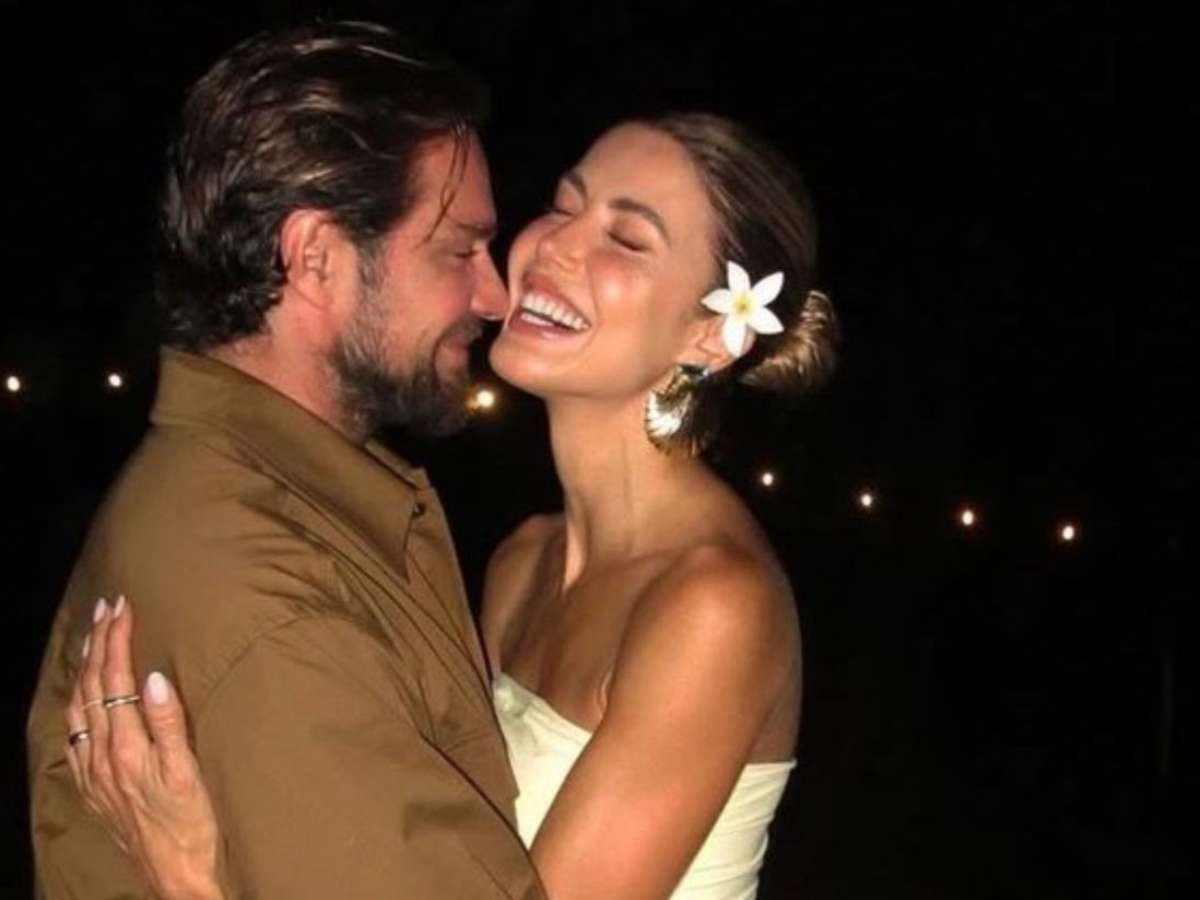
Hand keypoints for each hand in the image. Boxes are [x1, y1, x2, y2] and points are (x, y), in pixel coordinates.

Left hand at [64, 597, 224, 899]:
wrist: (179, 878)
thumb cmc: (194, 825)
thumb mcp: (190, 774)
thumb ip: (169, 724)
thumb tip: (150, 678)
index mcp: (127, 748)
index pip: (115, 681)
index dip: (118, 641)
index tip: (124, 607)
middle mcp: (103, 758)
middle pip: (92, 689)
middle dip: (99, 644)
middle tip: (108, 608)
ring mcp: (96, 774)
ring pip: (79, 709)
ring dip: (85, 669)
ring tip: (93, 640)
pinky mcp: (97, 788)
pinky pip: (77, 736)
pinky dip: (79, 705)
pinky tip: (85, 699)